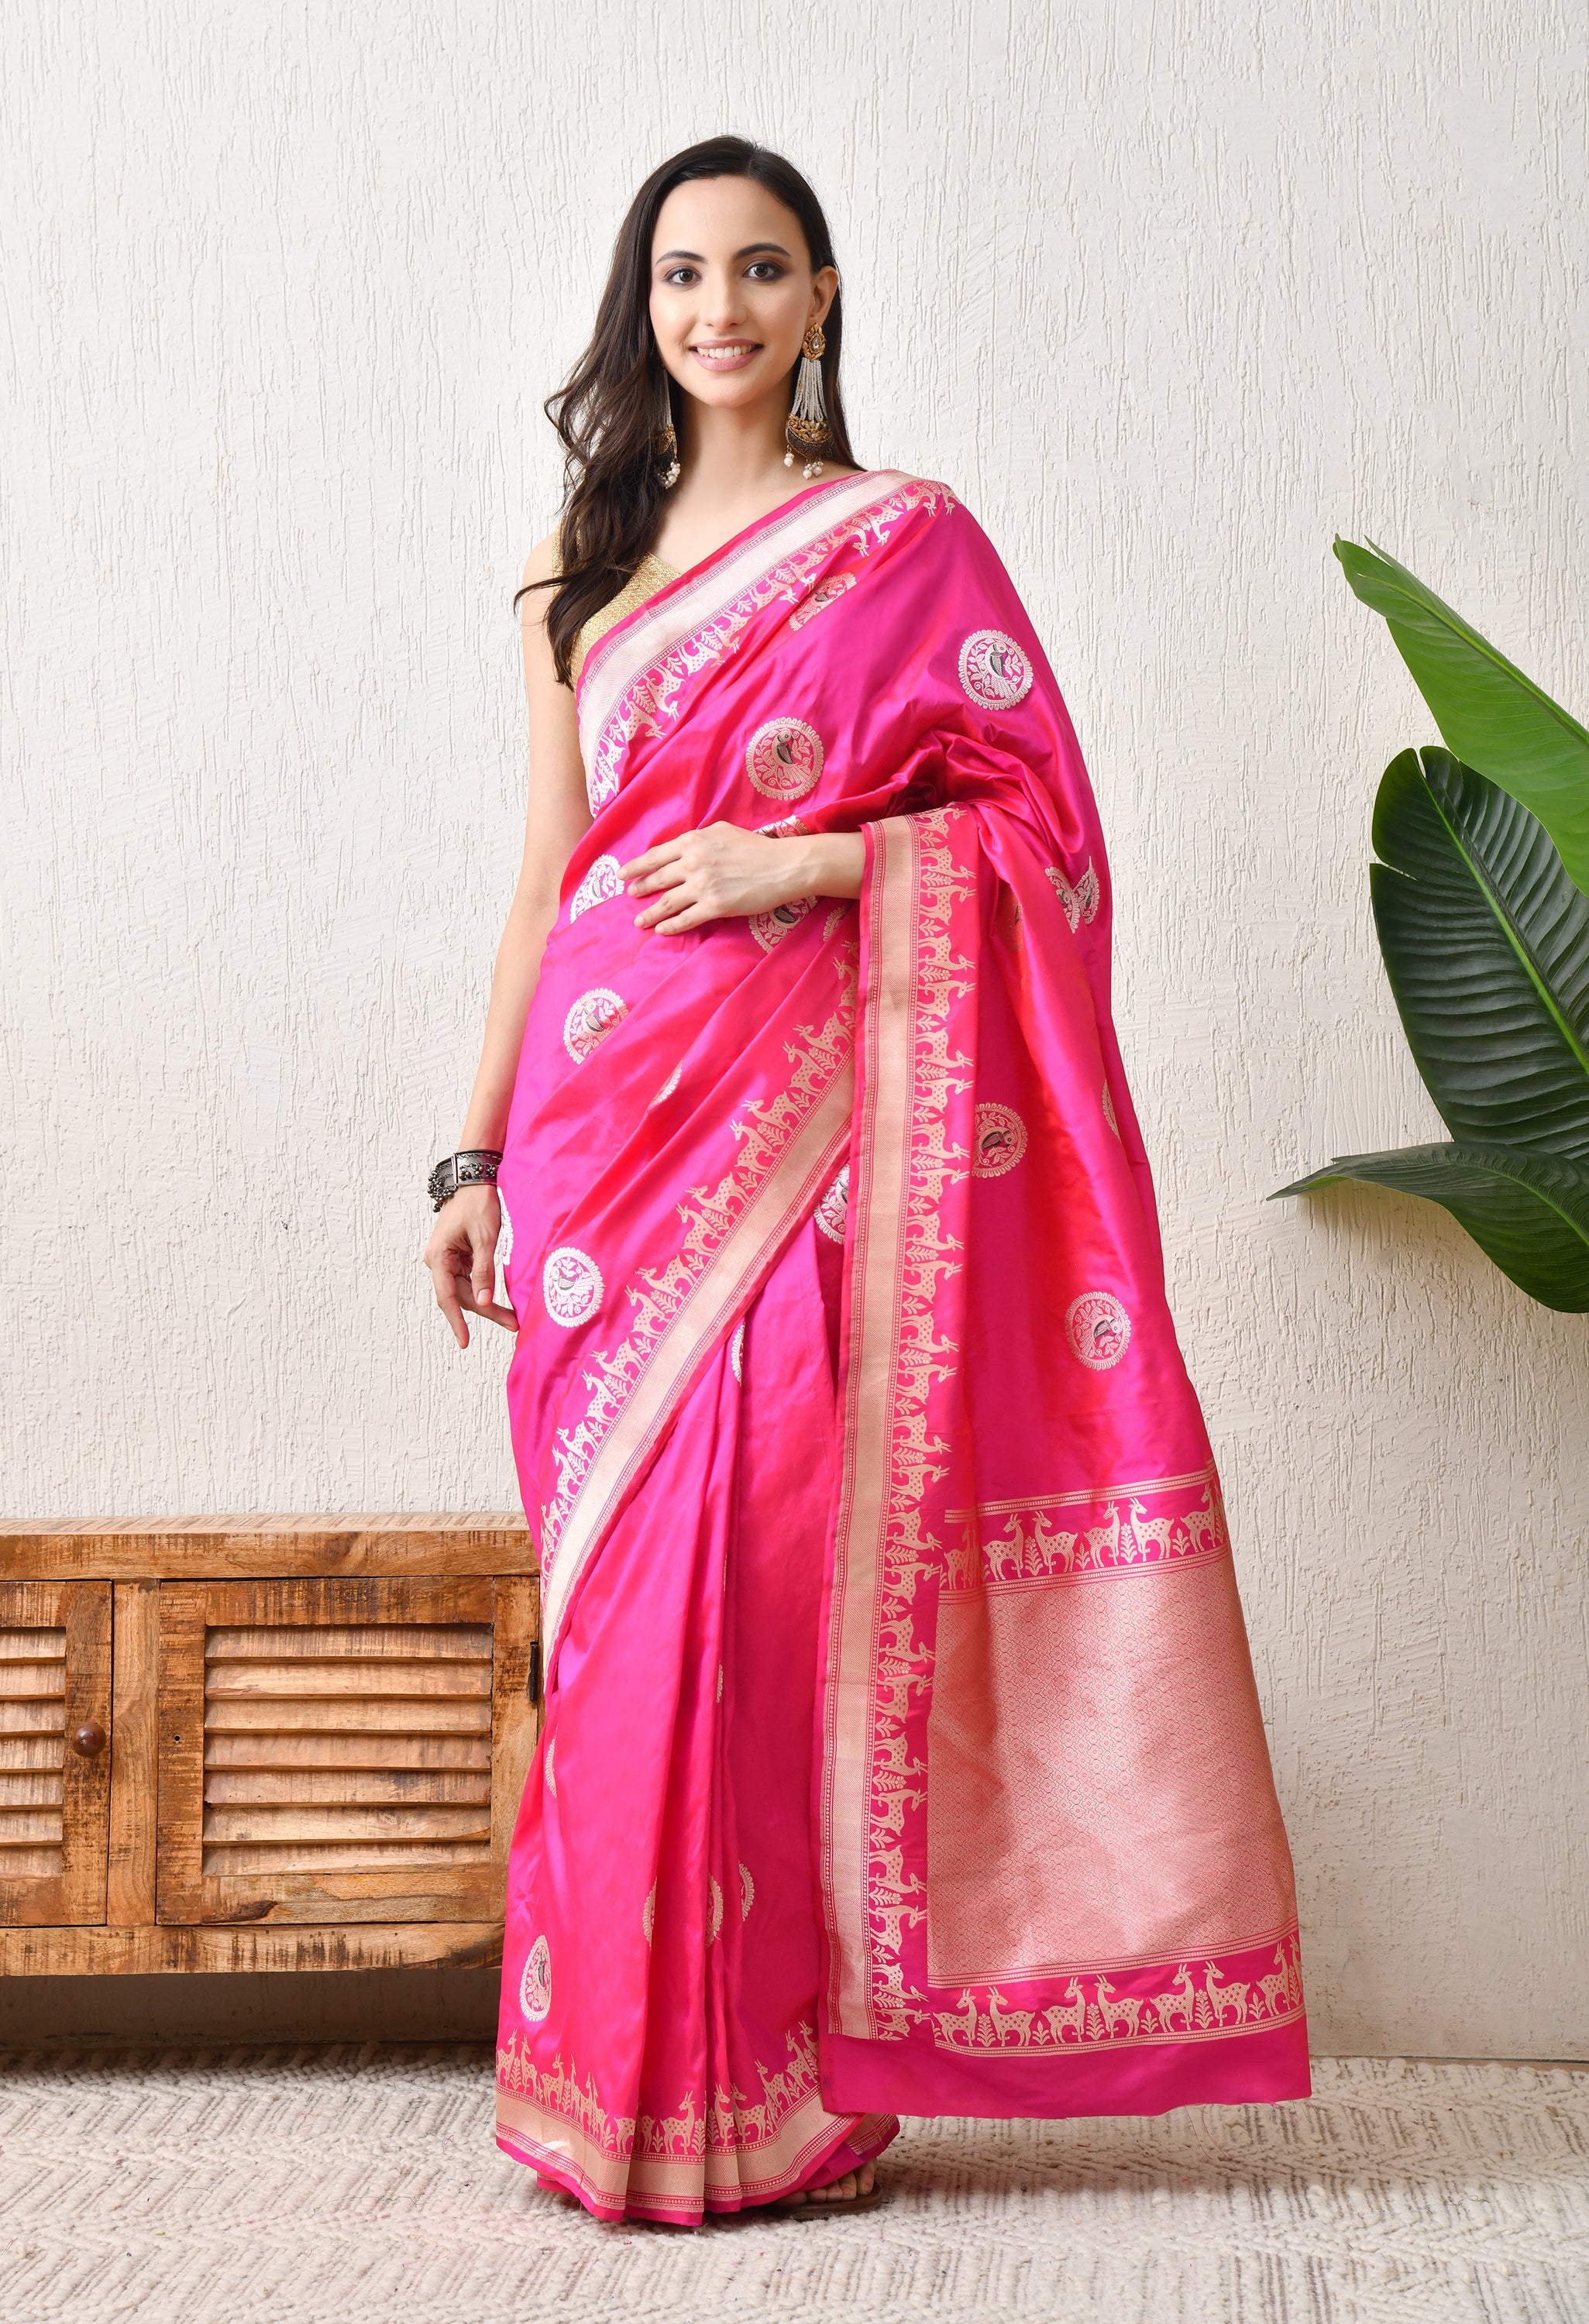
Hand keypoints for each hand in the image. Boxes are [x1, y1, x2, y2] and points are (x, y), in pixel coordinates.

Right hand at [422, 1183, 517, 1348]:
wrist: (474, 1179)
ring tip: (510, 1317)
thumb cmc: (478, 1203)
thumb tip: (484, 1302)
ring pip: (466, 1290)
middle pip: (461, 1296)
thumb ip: (484, 1271)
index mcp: (438, 1257)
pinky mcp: (457, 1257)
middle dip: (486, 1311)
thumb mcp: (485, 1237)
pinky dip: (484, 1289)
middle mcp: (438, 1261)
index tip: (465, 1342)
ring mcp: (446, 1260)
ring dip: (486, 1303)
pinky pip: (469, 1280)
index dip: (457, 1321)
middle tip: (512, 1324)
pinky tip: (499, 1300)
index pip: (448, 1297)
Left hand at [621, 825, 862, 933]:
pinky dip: (671, 926)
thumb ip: (697, 838)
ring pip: (667, 902)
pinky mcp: (715, 906)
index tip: (623, 875)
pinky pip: (686, 919)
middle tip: (630, 897)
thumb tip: (679, 847)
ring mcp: (702, 886)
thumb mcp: (721, 831)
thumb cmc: (755, 847)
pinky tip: (662, 930)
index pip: (655, 855)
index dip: (636, 866)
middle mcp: (692, 862)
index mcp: (692, 842)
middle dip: (640, 889)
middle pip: (657, 879)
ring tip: (640, 920)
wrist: (782, 865)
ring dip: (650, 913)